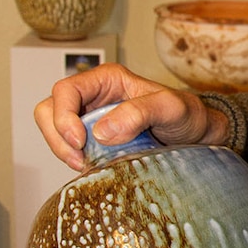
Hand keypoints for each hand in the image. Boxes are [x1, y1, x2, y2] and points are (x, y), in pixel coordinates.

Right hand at [33, 63, 230, 171]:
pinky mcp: (94, 140)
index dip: (63, 116)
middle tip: (78, 159)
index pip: (66, 90)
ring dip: (62, 149)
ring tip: (85, 165)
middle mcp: (95, 97)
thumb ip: (140, 112)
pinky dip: (73, 159)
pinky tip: (92, 168)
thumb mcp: (171, 108)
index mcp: (107, 79)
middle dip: (56, 136)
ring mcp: (92, 119)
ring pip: (55, 130)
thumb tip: (102, 131)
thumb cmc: (188, 115)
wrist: (198, 135)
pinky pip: (69, 148)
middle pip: (50, 110)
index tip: (80, 141)